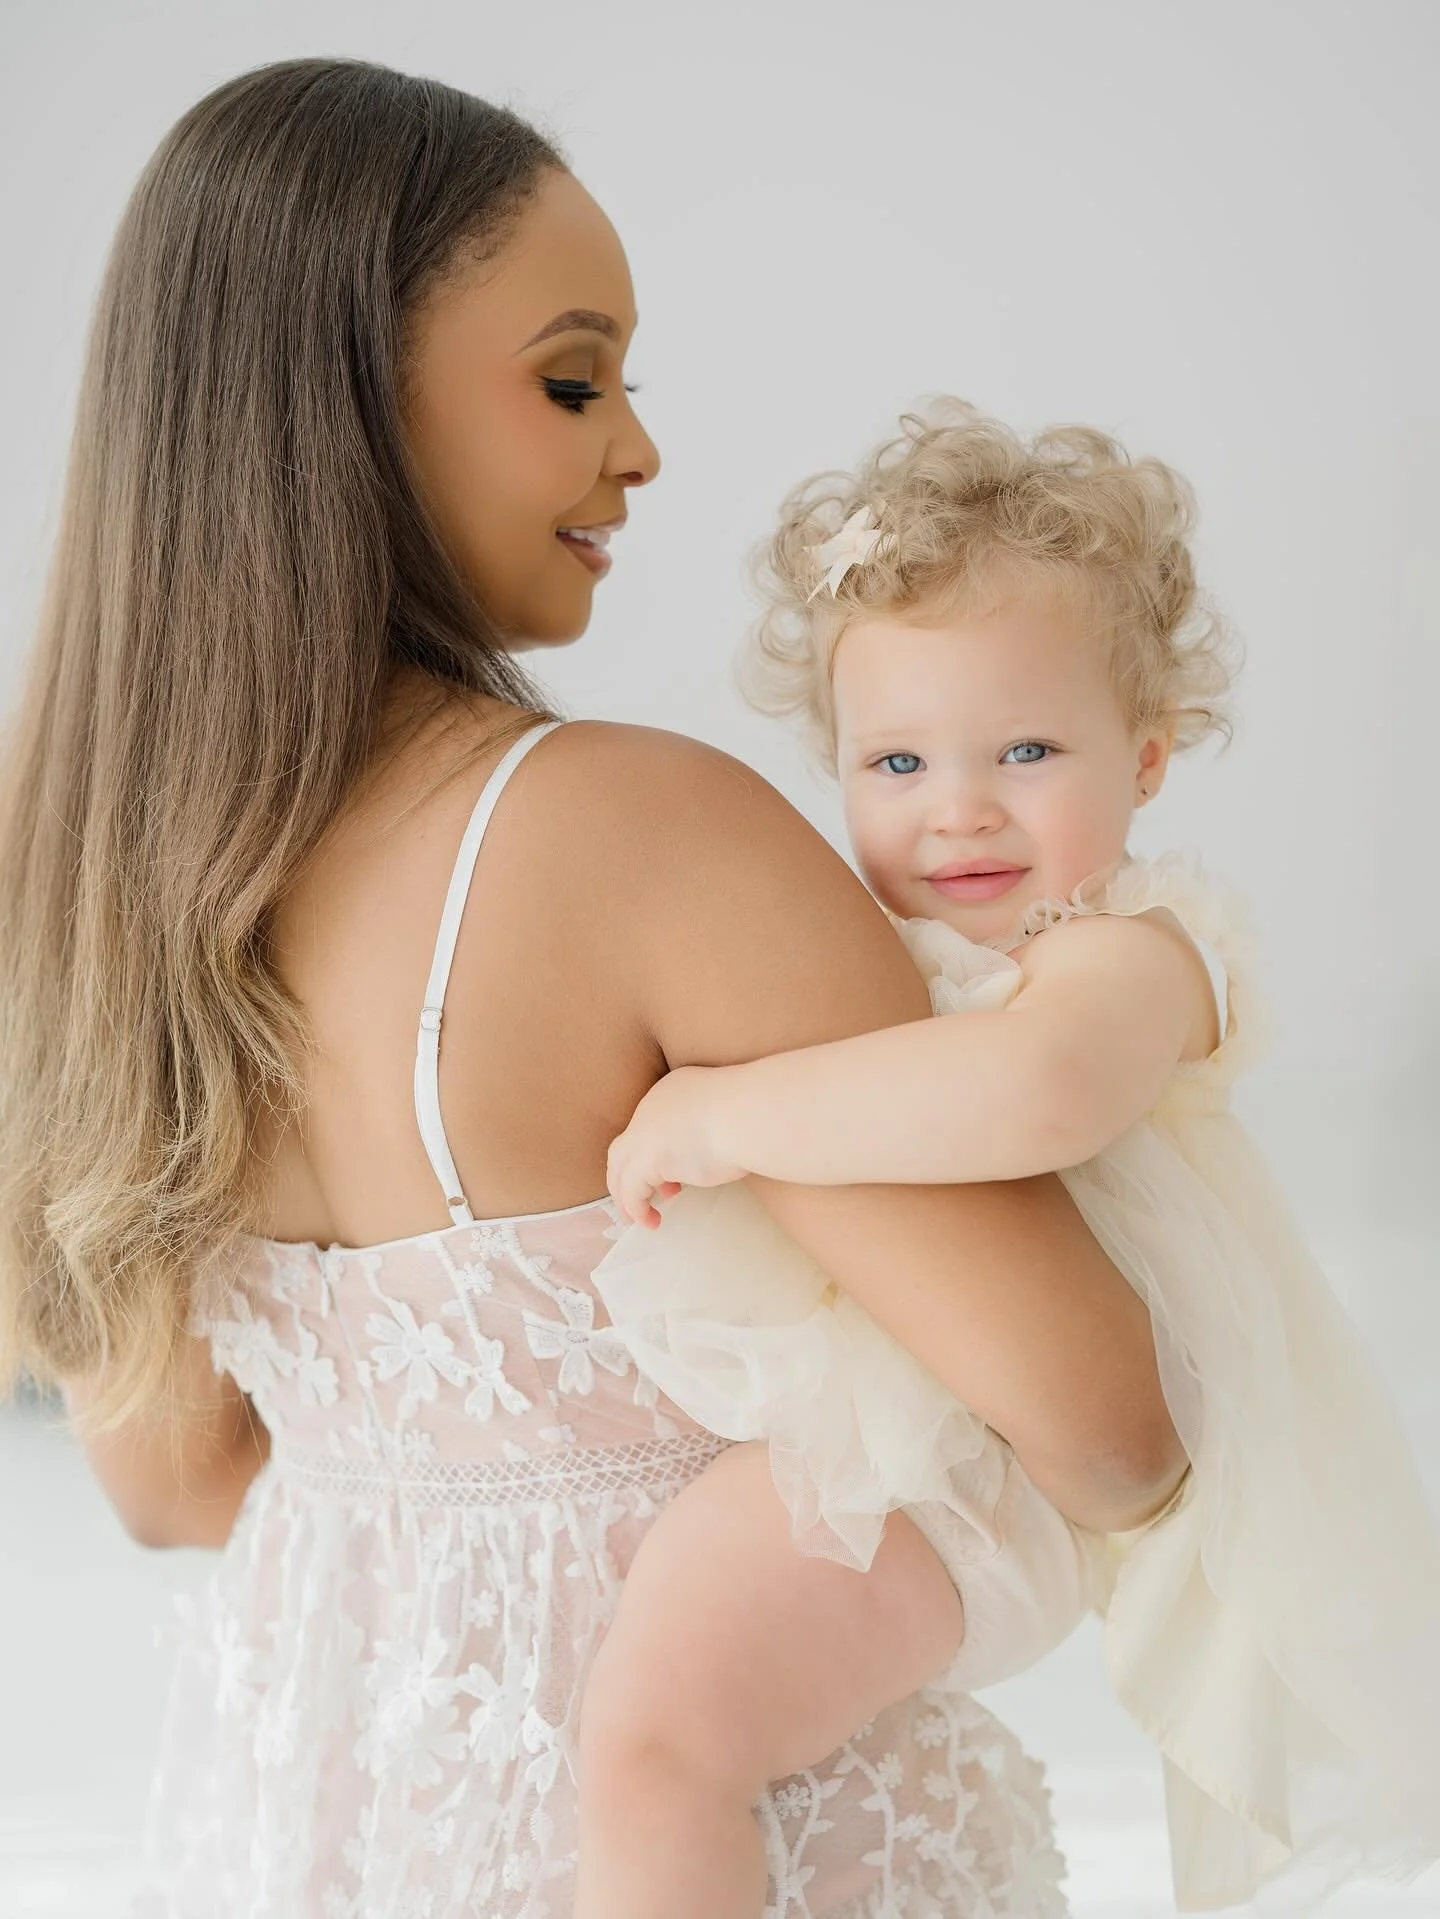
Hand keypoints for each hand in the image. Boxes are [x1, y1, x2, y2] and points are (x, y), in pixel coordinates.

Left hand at [606, 1065, 747, 1228]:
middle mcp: (652, 1108)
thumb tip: (713, 1153)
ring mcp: (646, 1132)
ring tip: (641, 1217)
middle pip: (626, 1146)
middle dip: (630, 1175)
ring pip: (620, 1166)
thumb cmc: (753, 1111)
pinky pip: (630, 1190)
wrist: (750, 1112)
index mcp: (673, 1091)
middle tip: (646, 1198)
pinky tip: (650, 1221)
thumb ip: (713, 1130)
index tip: (672, 1180)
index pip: (651, 1125)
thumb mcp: (728, 1114)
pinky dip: (636, 1207)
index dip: (655, 1155)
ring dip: (627, 1195)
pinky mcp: (649, 1159)